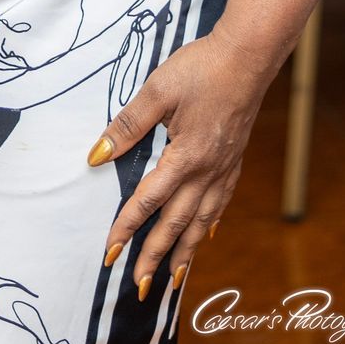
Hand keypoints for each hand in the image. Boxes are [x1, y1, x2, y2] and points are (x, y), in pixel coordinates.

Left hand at [87, 31, 270, 297]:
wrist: (247, 57)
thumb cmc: (201, 68)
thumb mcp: (157, 91)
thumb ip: (128, 125)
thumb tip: (97, 155)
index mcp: (186, 157)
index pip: (148, 202)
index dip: (126, 228)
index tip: (109, 253)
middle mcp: (207, 172)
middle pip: (176, 224)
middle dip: (156, 257)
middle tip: (139, 286)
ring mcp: (224, 169)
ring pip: (201, 222)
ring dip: (185, 251)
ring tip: (173, 278)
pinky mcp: (233, 161)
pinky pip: (219, 204)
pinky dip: (208, 225)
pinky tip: (204, 234)